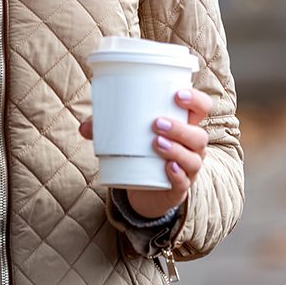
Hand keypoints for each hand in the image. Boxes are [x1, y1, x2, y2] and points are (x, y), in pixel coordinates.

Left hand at [79, 88, 212, 218]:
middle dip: (180, 128)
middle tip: (155, 123)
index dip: (195, 99)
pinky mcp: (180, 187)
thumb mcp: (130, 138)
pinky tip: (167, 168)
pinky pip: (184, 181)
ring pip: (194, 157)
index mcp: (185, 125)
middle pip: (199, 135)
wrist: (146, 189)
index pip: (202, 108)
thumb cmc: (143, 152)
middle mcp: (193, 146)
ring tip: (156, 143)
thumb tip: (84, 127)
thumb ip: (107, 130)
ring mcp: (189, 168)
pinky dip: (177, 174)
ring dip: (177, 149)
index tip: (177, 95)